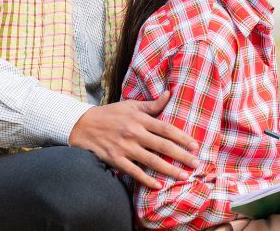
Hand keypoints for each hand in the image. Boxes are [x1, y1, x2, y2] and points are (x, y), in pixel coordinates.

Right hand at [69, 90, 197, 188]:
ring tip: (184, 176)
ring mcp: (125, 147)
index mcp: (140, 118)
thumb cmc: (110, 114)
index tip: (195, 145)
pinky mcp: (115, 160)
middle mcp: (134, 133)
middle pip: (163, 145)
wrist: (83, 125)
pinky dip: (146, 179)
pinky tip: (158, 185)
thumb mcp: (131, 105)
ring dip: (169, 169)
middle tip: (196, 164)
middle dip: (181, 155)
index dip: (182, 137)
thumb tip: (169, 93)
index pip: (166, 128)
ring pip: (151, 160)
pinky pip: (134, 171)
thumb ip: (152, 104)